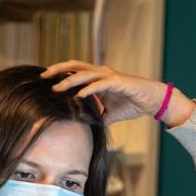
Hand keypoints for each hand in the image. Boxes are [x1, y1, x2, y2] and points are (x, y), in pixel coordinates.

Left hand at [40, 60, 195, 127]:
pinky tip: (78, 96)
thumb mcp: (108, 114)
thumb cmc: (131, 104)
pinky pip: (100, 84)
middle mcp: (101, 73)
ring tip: (56, 88)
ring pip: (84, 74)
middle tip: (42, 77)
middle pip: (74, 66)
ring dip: (69, 81)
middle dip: (57, 70)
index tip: (44, 81)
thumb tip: (83, 128)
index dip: (59, 74)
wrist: (152, 101)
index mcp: (97, 78)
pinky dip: (88, 90)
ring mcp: (109, 76)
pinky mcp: (118, 82)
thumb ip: (95, 117)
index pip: (73, 72)